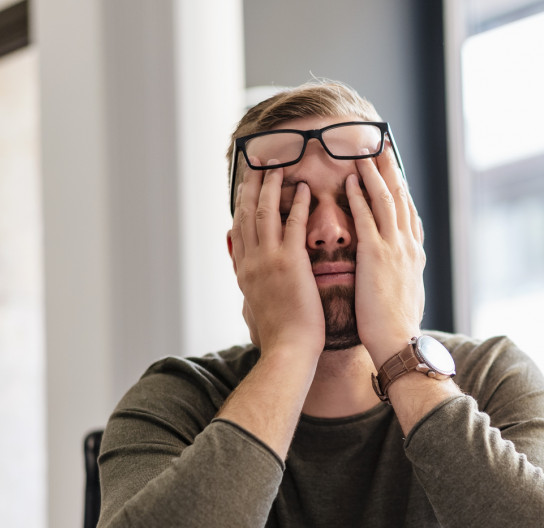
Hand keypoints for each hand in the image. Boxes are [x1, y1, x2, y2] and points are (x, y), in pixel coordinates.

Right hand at [229, 162, 323, 359]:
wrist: (289, 349)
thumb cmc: (280, 333)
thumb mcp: (254, 304)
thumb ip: (249, 280)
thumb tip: (239, 266)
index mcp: (244, 271)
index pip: (238, 228)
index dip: (240, 202)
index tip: (245, 184)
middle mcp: (251, 261)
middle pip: (246, 213)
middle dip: (250, 185)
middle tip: (257, 163)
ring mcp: (268, 261)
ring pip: (265, 213)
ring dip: (271, 187)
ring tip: (278, 167)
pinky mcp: (290, 264)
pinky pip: (293, 226)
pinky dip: (298, 205)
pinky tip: (305, 190)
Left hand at [346, 147, 426, 366]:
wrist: (398, 342)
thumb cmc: (397, 327)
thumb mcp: (406, 295)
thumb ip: (402, 275)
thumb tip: (401, 272)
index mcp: (414, 255)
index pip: (409, 212)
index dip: (401, 188)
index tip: (394, 168)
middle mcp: (408, 246)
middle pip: (401, 197)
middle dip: (391, 169)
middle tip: (382, 145)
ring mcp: (394, 249)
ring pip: (386, 200)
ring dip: (374, 173)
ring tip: (363, 152)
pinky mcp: (376, 256)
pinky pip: (367, 218)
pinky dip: (359, 197)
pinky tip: (350, 181)